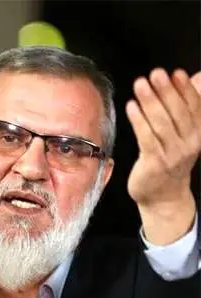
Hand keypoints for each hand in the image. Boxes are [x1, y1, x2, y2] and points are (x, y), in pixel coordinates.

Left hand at [125, 68, 200, 243]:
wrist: (164, 195)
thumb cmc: (170, 158)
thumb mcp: (185, 132)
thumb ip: (188, 106)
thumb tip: (198, 77)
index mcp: (199, 133)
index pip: (194, 107)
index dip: (185, 89)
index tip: (176, 73)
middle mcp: (190, 143)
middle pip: (178, 112)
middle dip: (166, 91)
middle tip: (155, 74)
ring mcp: (172, 154)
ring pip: (161, 123)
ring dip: (150, 102)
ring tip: (140, 84)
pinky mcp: (154, 162)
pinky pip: (146, 138)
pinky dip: (138, 120)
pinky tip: (131, 106)